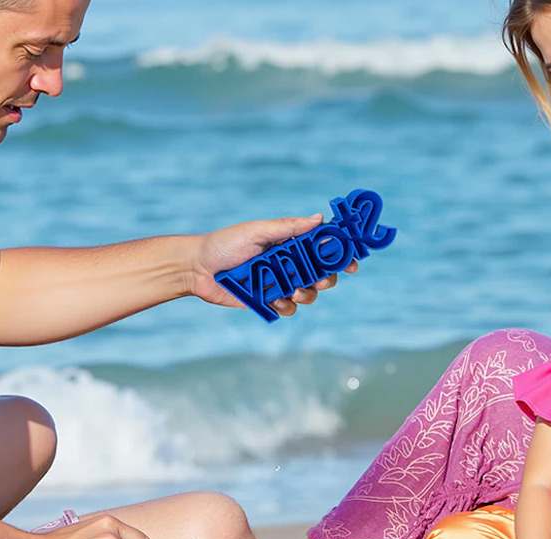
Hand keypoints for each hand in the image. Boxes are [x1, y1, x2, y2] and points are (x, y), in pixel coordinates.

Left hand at [188, 215, 357, 315]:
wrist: (198, 269)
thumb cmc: (225, 244)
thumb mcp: (257, 231)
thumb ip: (288, 228)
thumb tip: (319, 219)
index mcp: (290, 244)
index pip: (323, 248)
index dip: (340, 255)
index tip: (352, 261)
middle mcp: (289, 264)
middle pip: (322, 274)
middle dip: (327, 279)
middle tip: (321, 280)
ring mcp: (280, 284)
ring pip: (308, 294)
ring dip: (307, 294)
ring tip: (293, 292)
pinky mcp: (268, 301)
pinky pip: (288, 309)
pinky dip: (286, 306)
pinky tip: (275, 300)